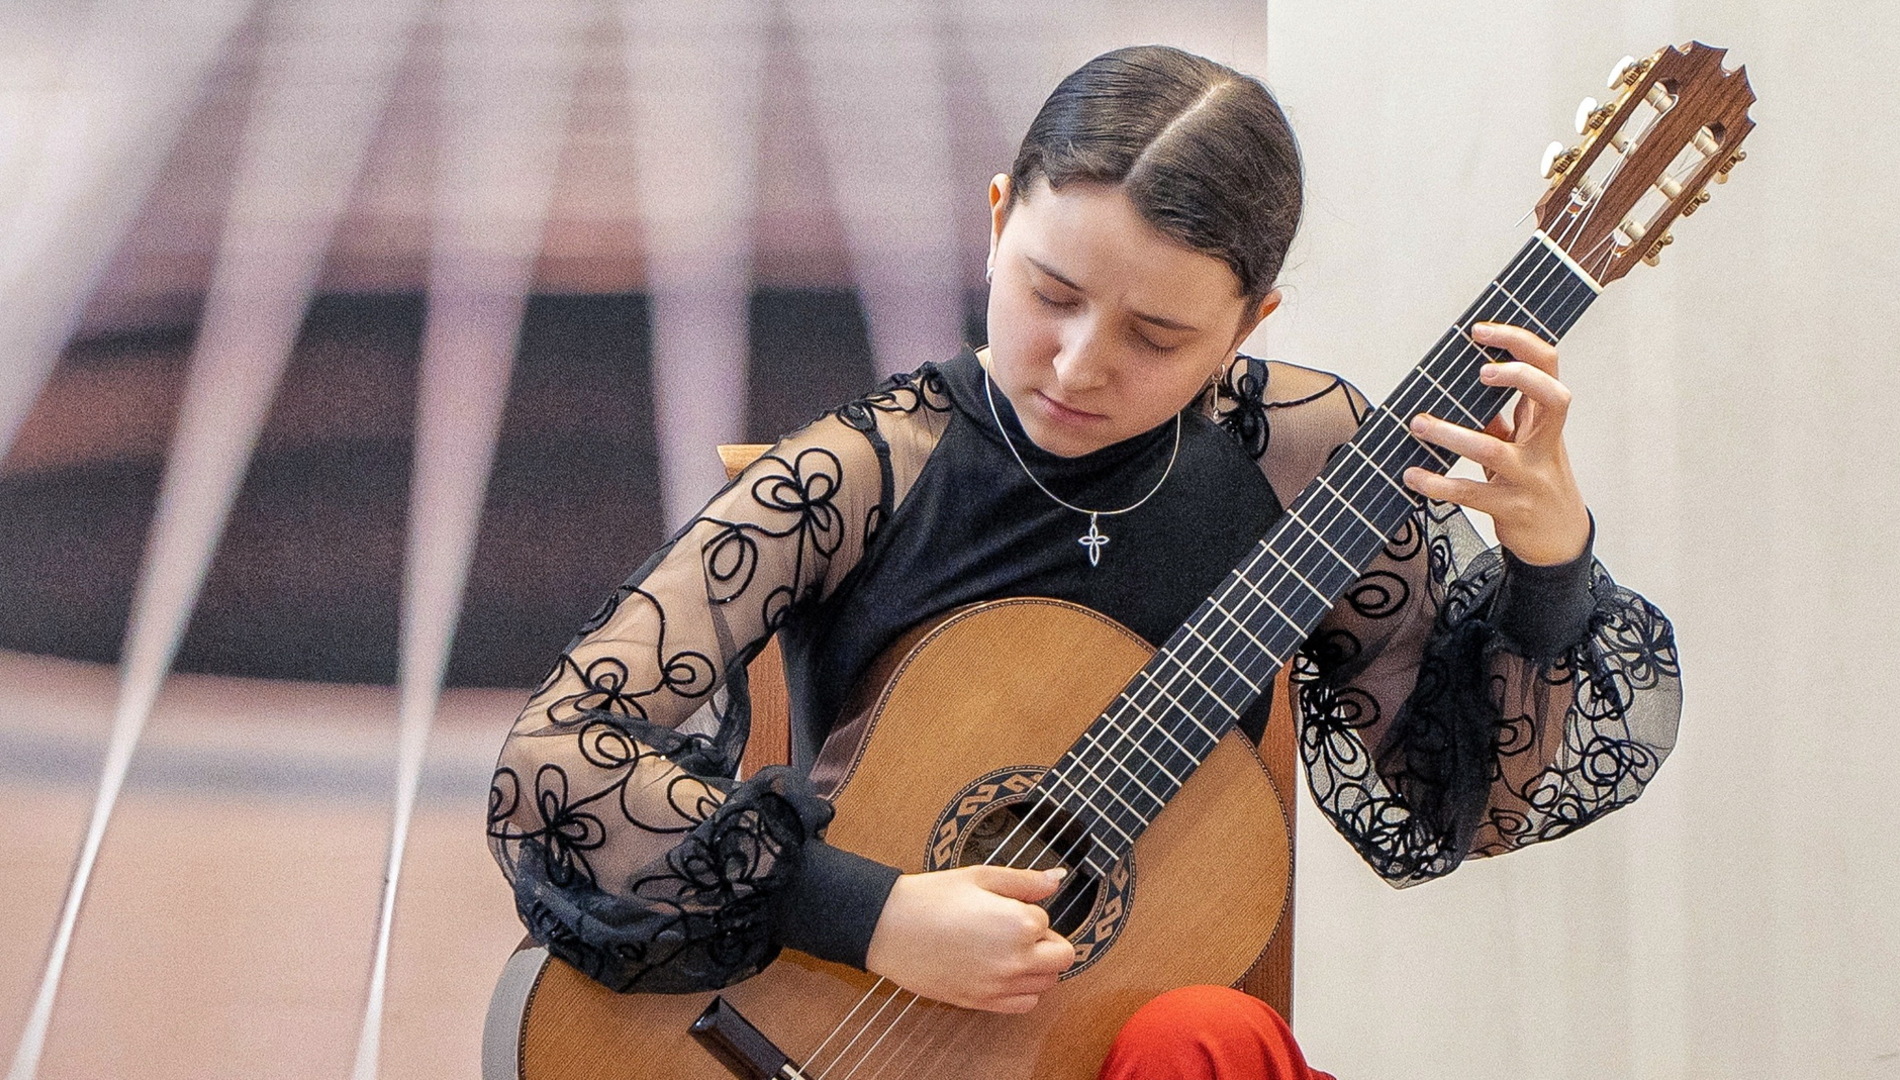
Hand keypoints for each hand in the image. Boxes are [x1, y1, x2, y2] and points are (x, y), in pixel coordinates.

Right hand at [864, 865, 1074, 1012]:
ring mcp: (999, 985)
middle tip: (1016, 929)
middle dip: (1046, 941)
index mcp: (1018, 924)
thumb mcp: (980, 876)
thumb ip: (1024, 881)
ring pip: (1048, 982)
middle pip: (1062, 956)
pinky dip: (1022, 990)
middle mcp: (1015, 959)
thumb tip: (1056, 879)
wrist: (888, 928)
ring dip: (1037, 965)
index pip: (1047, 919)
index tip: (1005, 906)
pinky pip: (1025, 1004)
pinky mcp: (982, 1002)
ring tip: (1006, 949)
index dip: (1027, 910)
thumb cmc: (930, 898)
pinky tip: (1001, 972)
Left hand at [1401, 321, 1591, 565]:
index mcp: (1547, 421)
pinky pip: (1469, 493)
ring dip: (1450, 435)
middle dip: (1518, 376)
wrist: (1561, 541)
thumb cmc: (1535, 482)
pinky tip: (1413, 476)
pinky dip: (1437, 484)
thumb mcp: (1525, 445)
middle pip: (1553, 397)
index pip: (1548, 367)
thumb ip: (1502, 417)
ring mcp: (1530, 477)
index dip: (1519, 343)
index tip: (1480, 331)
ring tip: (1418, 424)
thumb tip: (1458, 387)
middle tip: (1479, 372)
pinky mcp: (1511, 509)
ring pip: (1493, 450)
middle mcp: (1546, 445)